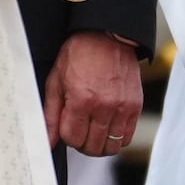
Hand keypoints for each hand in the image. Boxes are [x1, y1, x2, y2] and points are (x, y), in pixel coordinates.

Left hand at [47, 33, 143, 155]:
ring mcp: (123, 107)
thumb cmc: (79, 56)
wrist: (107, 37)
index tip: (66, 127)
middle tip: (79, 132)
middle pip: (93, 147)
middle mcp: (104, 107)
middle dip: (82, 144)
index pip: (73, 139)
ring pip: (112, 146)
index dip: (67, 137)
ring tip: (94, 132)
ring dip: (100, 144)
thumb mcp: (56, 82)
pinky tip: (108, 127)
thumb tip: (48, 141)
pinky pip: (128, 136)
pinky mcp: (135, 105)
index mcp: (81, 101)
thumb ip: (51, 115)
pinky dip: (117, 137)